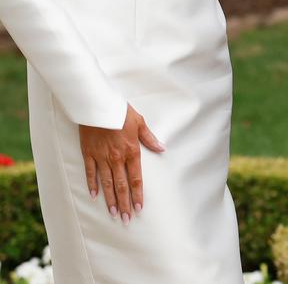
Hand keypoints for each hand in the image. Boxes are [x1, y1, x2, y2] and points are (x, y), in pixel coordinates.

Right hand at [79, 104, 164, 222]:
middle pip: (122, 185)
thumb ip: (149, 138)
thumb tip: (162, 148)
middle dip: (125, 203)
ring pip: (107, 183)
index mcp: (131, 150)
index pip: (135, 178)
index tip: (139, 208)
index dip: (138, 195)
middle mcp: (117, 157)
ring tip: (113, 213)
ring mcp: (101, 157)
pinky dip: (92, 185)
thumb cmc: (120, 111)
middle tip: (126, 219)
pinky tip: (94, 196)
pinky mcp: (89, 153)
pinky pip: (91, 172)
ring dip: (110, 199)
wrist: (98, 104)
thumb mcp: (139, 122)